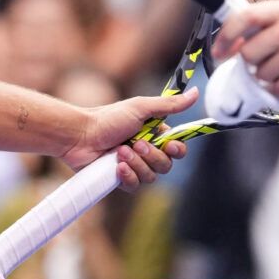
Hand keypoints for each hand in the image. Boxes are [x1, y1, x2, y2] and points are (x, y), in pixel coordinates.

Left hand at [64, 88, 197, 187]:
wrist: (80, 135)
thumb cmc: (108, 118)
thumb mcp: (141, 108)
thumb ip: (170, 105)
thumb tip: (198, 92)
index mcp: (154, 134)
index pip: (177, 148)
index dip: (177, 150)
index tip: (170, 146)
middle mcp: (146, 151)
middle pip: (166, 165)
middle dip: (152, 156)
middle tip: (136, 144)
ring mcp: (133, 166)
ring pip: (151, 177)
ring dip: (136, 164)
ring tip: (119, 151)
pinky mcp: (120, 179)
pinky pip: (135, 186)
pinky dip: (127, 176)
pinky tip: (116, 167)